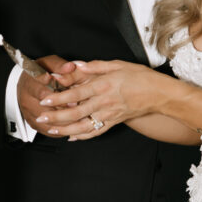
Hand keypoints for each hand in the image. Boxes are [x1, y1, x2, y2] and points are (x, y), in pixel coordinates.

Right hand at [17, 54, 78, 132]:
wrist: (27, 84)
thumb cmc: (40, 72)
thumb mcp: (49, 64)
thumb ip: (60, 66)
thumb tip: (71, 66)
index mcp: (28, 83)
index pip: (40, 90)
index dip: (55, 92)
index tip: (68, 91)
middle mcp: (26, 100)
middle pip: (45, 108)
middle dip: (62, 107)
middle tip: (76, 105)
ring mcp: (29, 113)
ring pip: (47, 121)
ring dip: (63, 120)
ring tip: (78, 116)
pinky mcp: (33, 123)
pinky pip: (47, 130)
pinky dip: (60, 129)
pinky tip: (72, 125)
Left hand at [34, 60, 163, 139]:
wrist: (160, 94)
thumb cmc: (141, 77)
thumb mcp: (118, 64)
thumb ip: (95, 66)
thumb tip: (77, 65)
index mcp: (103, 86)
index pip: (76, 94)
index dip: (58, 98)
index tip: (45, 100)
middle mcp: (104, 102)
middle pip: (75, 112)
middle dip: (56, 116)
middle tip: (41, 117)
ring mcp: (109, 115)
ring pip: (83, 125)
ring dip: (65, 129)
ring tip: (52, 129)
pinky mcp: (114, 122)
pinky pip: (96, 132)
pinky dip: (82, 136)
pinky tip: (71, 137)